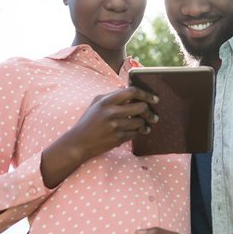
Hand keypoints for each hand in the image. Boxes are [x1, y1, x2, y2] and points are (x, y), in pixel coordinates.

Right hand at [41, 86, 158, 187]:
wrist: (78, 143)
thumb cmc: (89, 121)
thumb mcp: (97, 104)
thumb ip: (113, 95)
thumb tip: (132, 90)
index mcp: (106, 101)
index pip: (132, 91)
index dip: (146, 94)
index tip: (154, 98)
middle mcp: (111, 112)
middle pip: (141, 107)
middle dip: (150, 111)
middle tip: (153, 116)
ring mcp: (115, 126)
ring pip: (140, 122)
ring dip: (145, 124)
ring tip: (145, 126)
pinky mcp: (117, 138)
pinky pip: (135, 134)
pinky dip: (137, 133)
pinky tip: (136, 133)